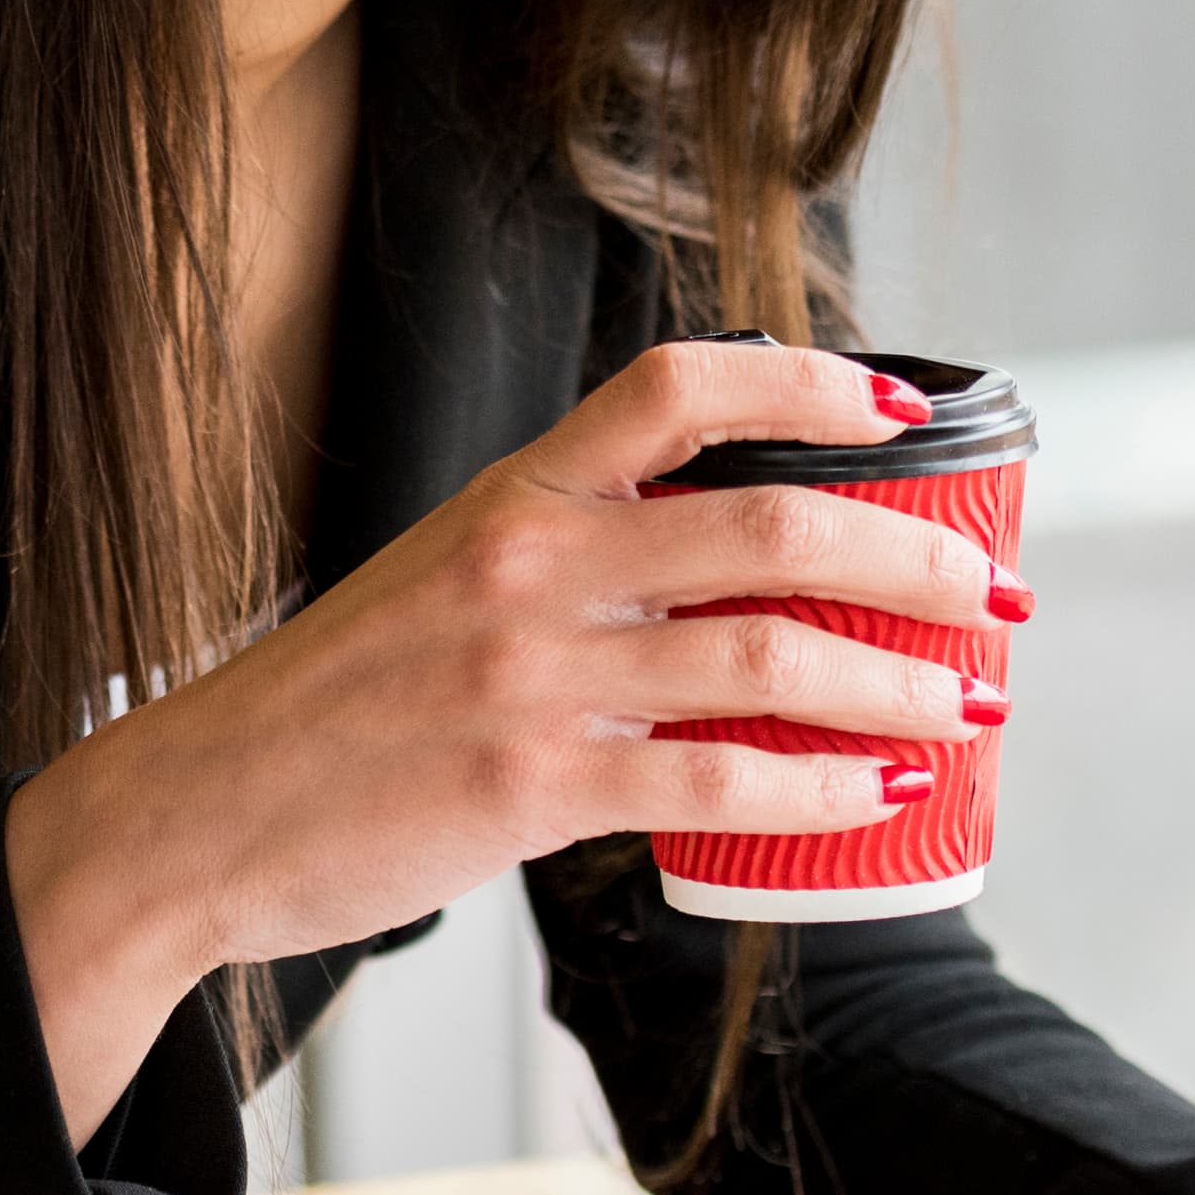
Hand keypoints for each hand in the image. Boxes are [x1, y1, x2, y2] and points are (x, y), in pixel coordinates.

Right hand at [2, 340, 1023, 1138]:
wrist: (199, 811)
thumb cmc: (340, 707)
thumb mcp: (446, 584)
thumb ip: (572, 566)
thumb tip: (728, 584)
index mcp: (516, 492)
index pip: (681, 384)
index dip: (812, 384)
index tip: (909, 414)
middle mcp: (533, 563)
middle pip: (772, 521)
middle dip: (915, 553)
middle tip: (994, 588)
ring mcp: (535, 676)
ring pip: (771, 656)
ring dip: (903, 679)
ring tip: (976, 701)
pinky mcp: (531, 789)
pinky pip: (720, 784)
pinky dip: (826, 788)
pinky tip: (885, 793)